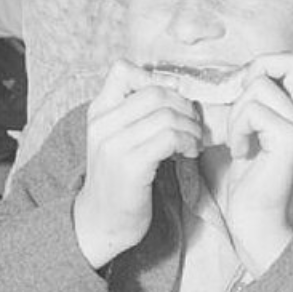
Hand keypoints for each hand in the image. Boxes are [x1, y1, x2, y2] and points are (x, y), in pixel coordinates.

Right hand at [73, 60, 202, 268]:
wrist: (101, 221)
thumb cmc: (119, 178)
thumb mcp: (118, 137)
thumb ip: (135, 112)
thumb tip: (178, 89)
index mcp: (98, 111)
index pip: (122, 69)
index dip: (157, 79)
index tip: (173, 101)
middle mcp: (102, 123)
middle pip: (156, 92)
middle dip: (185, 106)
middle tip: (194, 124)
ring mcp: (113, 144)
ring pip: (167, 114)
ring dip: (191, 127)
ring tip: (194, 142)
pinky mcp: (129, 165)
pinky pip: (170, 137)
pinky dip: (188, 142)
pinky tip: (189, 153)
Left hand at [223, 51, 292, 276]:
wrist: (261, 223)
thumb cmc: (255, 177)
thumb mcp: (263, 129)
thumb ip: (268, 99)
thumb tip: (249, 71)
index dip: (280, 61)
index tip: (254, 87)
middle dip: (263, 67)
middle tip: (246, 100)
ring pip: (261, 85)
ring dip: (237, 111)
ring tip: (241, 139)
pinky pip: (253, 110)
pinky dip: (237, 128)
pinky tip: (242, 151)